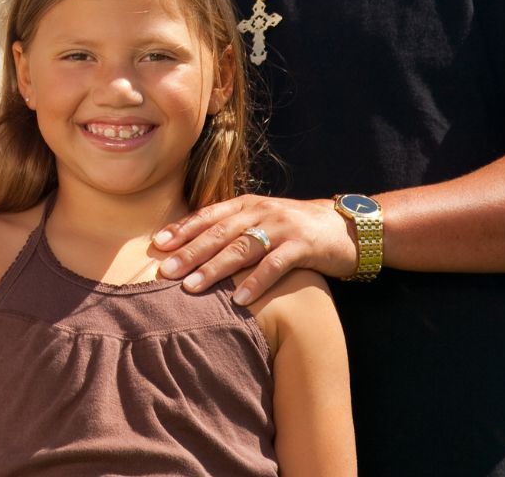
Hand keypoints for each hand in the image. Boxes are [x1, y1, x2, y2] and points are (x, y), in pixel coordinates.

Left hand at [152, 194, 359, 304]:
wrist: (347, 227)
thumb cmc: (297, 228)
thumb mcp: (263, 221)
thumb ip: (235, 229)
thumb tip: (195, 246)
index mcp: (247, 205)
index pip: (208, 216)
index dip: (182, 229)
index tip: (158, 244)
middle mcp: (261, 212)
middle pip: (218, 233)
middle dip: (189, 252)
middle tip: (165, 271)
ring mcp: (282, 228)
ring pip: (241, 248)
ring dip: (213, 269)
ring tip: (190, 287)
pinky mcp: (302, 246)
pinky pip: (275, 265)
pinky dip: (255, 282)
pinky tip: (238, 299)